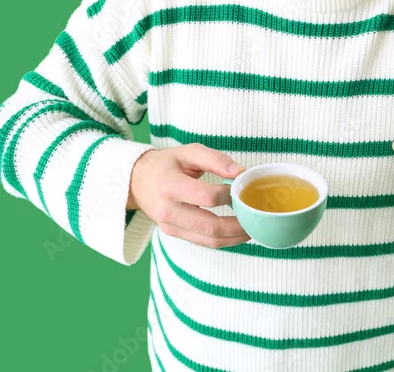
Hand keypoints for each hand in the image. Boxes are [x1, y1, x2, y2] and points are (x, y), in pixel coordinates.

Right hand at [128, 144, 251, 247]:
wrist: (137, 181)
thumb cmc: (166, 164)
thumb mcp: (189, 152)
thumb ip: (216, 159)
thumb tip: (241, 172)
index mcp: (170, 186)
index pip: (207, 197)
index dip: (229, 195)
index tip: (240, 188)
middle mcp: (168, 211)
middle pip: (210, 226)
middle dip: (238, 225)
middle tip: (256, 217)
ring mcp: (170, 226)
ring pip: (209, 240)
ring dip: (235, 237)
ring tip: (252, 227)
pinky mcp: (175, 234)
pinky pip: (204, 242)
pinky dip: (224, 239)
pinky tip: (237, 231)